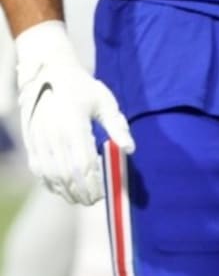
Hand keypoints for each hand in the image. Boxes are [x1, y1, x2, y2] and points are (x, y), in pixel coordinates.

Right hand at [15, 21, 135, 205]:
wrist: (48, 74)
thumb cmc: (82, 88)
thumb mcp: (104, 102)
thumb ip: (117, 126)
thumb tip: (130, 149)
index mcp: (74, 125)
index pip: (84, 163)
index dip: (94, 182)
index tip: (104, 192)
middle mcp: (53, 136)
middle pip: (67, 175)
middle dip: (82, 192)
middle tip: (95, 200)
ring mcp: (39, 141)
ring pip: (52, 176)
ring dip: (66, 192)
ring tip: (82, 199)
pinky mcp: (31, 143)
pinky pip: (40, 171)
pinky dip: (51, 184)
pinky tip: (64, 189)